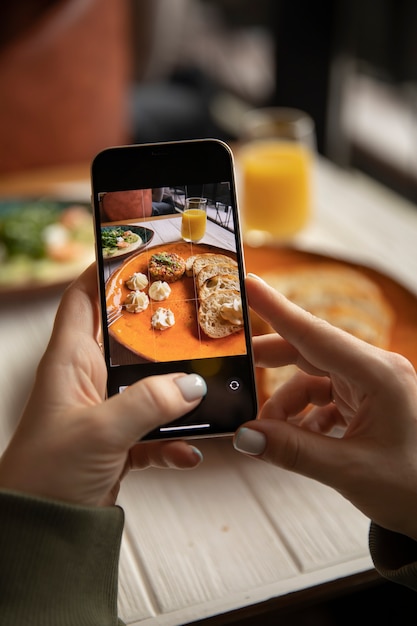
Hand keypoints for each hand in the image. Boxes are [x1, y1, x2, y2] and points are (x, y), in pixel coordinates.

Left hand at [0, 265, 205, 506]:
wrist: (42, 531)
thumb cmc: (48, 474)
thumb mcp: (99, 432)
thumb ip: (147, 404)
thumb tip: (194, 387)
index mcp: (70, 362)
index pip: (82, 300)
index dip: (104, 272)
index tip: (140, 254)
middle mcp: (87, 380)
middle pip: (126, 338)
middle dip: (159, 329)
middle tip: (194, 316)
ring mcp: (105, 410)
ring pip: (148, 385)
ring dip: (176, 391)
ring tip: (207, 389)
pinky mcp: (119, 441)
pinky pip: (154, 431)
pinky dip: (173, 441)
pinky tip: (189, 453)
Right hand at [234, 274, 416, 540]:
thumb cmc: (413, 489)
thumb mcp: (351, 471)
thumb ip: (293, 451)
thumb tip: (245, 436)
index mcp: (379, 375)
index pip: (315, 333)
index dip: (277, 309)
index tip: (248, 285)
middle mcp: (375, 372)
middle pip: (308, 352)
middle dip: (269, 364)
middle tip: (234, 372)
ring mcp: (372, 386)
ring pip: (312, 379)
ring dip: (286, 405)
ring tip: (272, 435)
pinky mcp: (368, 402)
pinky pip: (324, 398)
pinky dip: (304, 417)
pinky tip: (298, 441)